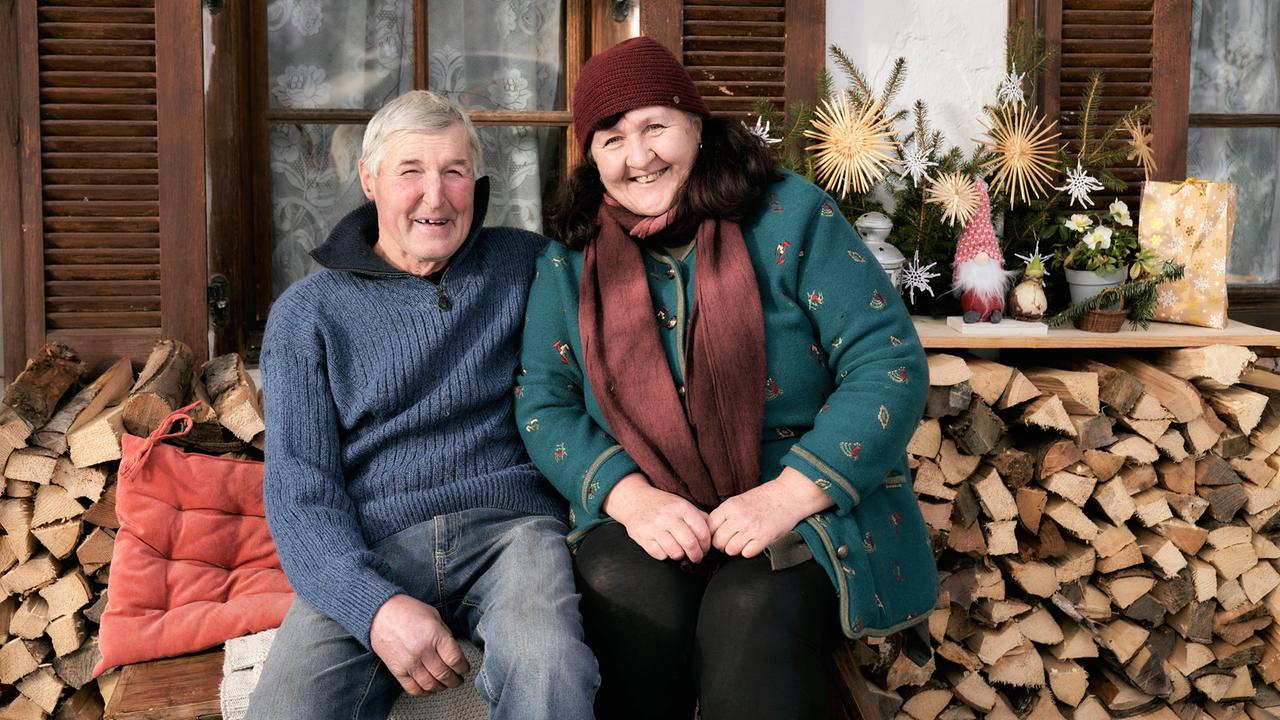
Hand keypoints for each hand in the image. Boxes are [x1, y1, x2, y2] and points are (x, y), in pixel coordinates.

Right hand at [370, 594, 469, 695]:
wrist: (381, 613)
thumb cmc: (408, 611)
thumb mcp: (434, 616)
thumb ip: (445, 635)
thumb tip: (454, 652)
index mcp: (435, 636)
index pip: (455, 660)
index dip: (463, 668)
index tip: (465, 669)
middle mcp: (423, 651)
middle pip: (444, 675)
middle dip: (454, 681)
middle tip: (458, 680)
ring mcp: (409, 663)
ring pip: (430, 685)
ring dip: (441, 688)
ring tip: (444, 685)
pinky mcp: (397, 670)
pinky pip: (413, 689)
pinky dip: (424, 692)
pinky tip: (428, 688)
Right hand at [603, 473, 711, 561]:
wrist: (635, 500)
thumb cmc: (664, 505)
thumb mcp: (682, 504)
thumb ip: (699, 517)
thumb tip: (714, 533)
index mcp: (682, 508)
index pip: (702, 532)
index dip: (707, 545)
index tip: (705, 549)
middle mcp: (668, 517)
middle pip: (690, 544)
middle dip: (697, 556)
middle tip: (697, 558)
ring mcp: (654, 527)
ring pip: (675, 552)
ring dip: (680, 556)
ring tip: (680, 552)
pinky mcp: (642, 537)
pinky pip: (660, 555)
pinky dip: (665, 555)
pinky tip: (665, 548)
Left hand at [708, 467, 833, 557]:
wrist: (789, 495)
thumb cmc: (764, 498)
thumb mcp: (739, 500)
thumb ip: (725, 514)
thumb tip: (710, 530)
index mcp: (730, 506)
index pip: (710, 527)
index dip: (712, 534)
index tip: (718, 535)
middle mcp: (738, 517)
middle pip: (718, 541)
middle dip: (722, 545)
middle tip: (730, 541)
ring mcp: (751, 528)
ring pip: (730, 550)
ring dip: (735, 549)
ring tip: (743, 542)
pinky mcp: (764, 538)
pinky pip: (746, 554)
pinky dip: (748, 552)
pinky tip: (753, 544)